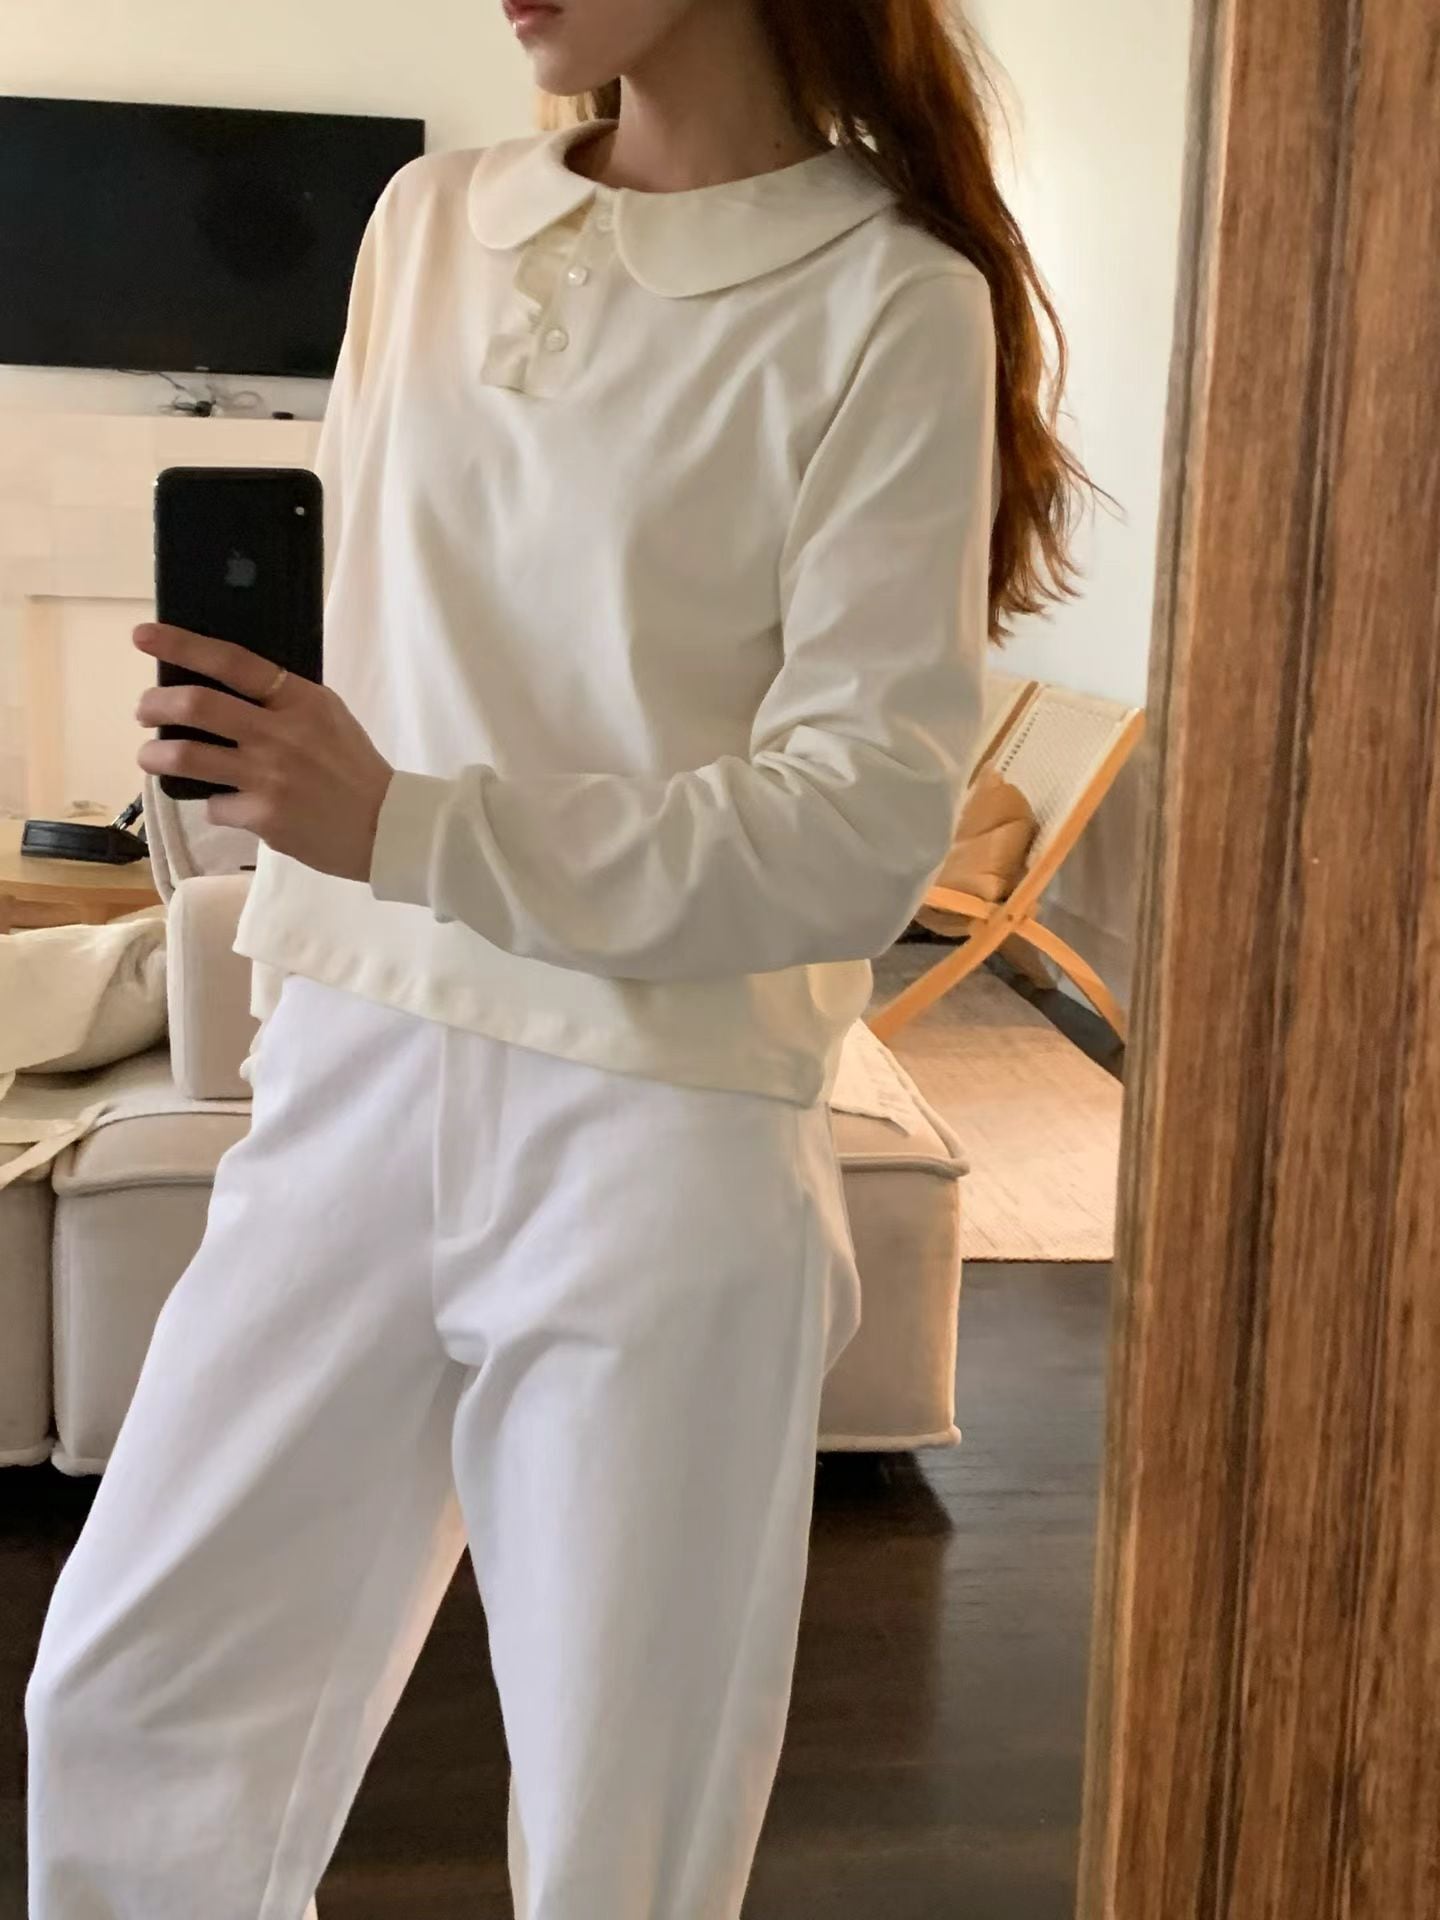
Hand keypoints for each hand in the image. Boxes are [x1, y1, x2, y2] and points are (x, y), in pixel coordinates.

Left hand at [133, 623, 393, 884]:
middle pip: (196, 706)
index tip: (143, 636)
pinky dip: (215, 804)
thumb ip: (283, 701)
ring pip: (187, 757)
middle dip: (155, 704)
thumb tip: (223, 689)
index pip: (232, 662)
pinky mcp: (263, 817)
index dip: (182, 645)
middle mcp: (280, 733)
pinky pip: (216, 805)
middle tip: (145, 711)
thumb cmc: (354, 768)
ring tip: (150, 757)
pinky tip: (229, 806)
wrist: (385, 827)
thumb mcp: (328, 717)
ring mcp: (269, 776)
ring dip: (155, 756)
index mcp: (300, 700)